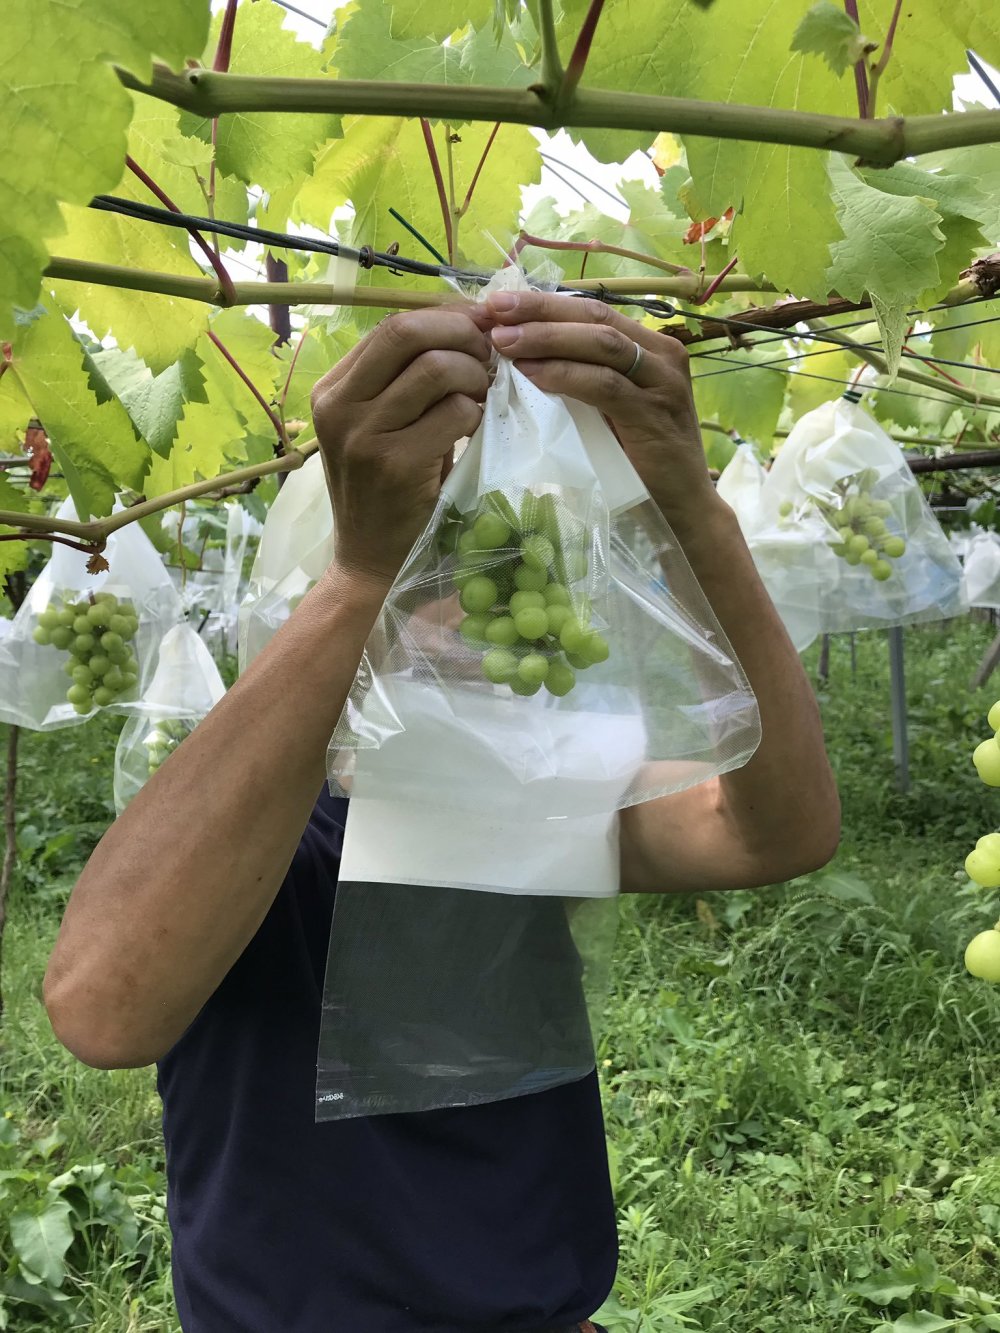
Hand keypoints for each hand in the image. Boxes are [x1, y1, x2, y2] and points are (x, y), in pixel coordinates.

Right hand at [310, 305, 492, 587]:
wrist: (371, 561)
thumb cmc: (387, 490)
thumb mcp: (383, 426)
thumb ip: (409, 379)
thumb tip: (470, 324)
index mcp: (332, 389)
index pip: (392, 325)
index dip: (446, 319)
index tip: (481, 328)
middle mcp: (337, 406)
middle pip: (407, 333)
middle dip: (461, 336)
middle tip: (490, 359)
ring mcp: (362, 435)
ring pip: (436, 370)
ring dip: (474, 378)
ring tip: (483, 399)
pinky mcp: (394, 464)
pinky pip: (453, 413)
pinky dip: (476, 416)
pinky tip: (477, 432)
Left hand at [486, 290, 717, 527]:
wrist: (683, 506)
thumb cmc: (640, 459)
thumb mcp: (611, 408)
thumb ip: (584, 378)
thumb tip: (523, 356)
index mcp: (651, 346)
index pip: (593, 310)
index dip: (545, 302)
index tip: (499, 303)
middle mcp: (662, 355)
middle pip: (595, 316)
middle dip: (540, 309)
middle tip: (494, 310)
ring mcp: (663, 382)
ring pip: (601, 343)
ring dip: (547, 338)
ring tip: (504, 342)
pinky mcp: (654, 414)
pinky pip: (604, 385)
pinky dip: (564, 375)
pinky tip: (531, 374)